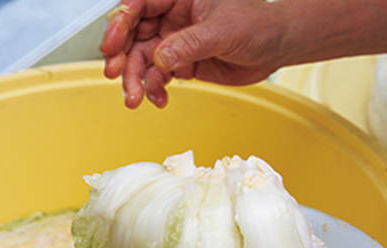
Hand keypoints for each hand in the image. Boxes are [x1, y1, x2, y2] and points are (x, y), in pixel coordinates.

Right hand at [100, 0, 287, 108]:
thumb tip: (161, 57)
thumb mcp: (223, 31)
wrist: (275, 48)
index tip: (111, 44)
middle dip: (123, 56)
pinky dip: (154, 89)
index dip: (120, 22)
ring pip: (142, 59)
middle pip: (132, 34)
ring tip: (136, 98)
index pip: (139, 4)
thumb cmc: (257, 24)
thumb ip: (190, 44)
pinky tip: (158, 98)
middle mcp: (171, 16)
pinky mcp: (180, 62)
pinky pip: (157, 76)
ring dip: (136, 79)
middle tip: (118, 75)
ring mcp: (174, 40)